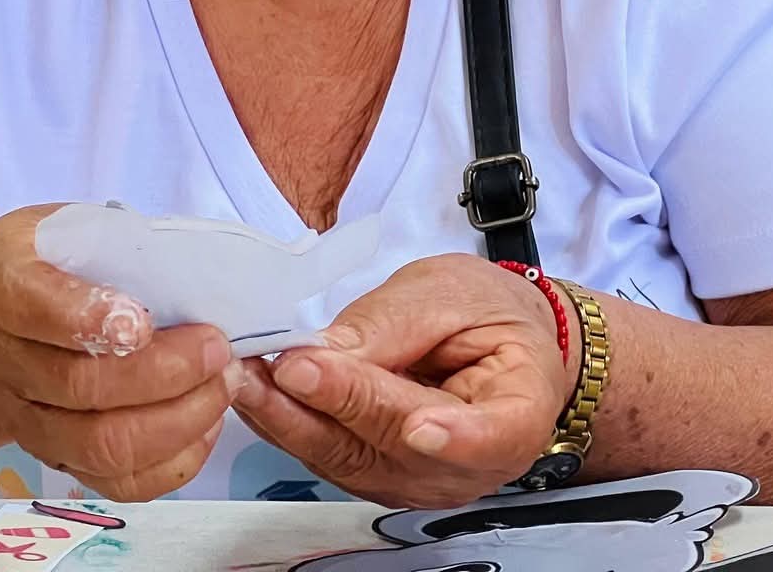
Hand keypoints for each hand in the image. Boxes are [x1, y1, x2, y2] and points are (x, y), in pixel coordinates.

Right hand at [0, 205, 238, 499]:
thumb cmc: (43, 261)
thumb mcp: (63, 225)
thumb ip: (115, 242)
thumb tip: (199, 266)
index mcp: (3, 285)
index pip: (34, 307)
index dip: (88, 319)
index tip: (142, 321)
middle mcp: (7, 360)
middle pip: (81, 387)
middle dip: (166, 372)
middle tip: (217, 348)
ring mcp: (27, 418)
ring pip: (101, 445)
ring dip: (179, 420)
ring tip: (223, 384)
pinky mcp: (55, 456)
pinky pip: (116, 481)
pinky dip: (173, 460)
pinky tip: (205, 424)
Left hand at [231, 253, 574, 506]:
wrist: (494, 336)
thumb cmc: (487, 312)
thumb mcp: (451, 293)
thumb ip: (395, 326)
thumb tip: (326, 352)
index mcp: (519, 411)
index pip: (489, 435)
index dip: (453, 437)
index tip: (416, 424)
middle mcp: (472, 464)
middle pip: (399, 446)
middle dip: (337, 407)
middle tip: (286, 369)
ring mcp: (420, 478)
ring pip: (351, 459)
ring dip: (295, 420)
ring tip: (252, 378)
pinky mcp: (375, 474)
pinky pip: (328, 456)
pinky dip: (289, 423)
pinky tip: (258, 392)